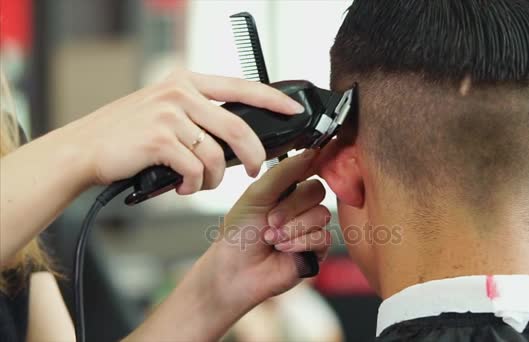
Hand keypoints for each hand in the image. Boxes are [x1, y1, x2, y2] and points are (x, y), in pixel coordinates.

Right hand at [61, 69, 303, 192]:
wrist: (85, 149)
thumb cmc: (127, 134)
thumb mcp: (165, 109)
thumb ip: (199, 113)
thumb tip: (238, 137)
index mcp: (187, 81)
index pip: (242, 86)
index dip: (272, 99)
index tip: (292, 110)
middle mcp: (180, 92)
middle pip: (238, 127)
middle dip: (255, 154)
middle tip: (256, 169)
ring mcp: (169, 114)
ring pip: (216, 155)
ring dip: (213, 179)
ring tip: (199, 183)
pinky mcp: (159, 140)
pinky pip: (195, 170)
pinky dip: (193, 185)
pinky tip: (182, 186)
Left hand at [206, 150, 330, 305]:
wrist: (234, 270)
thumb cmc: (238, 234)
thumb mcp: (257, 194)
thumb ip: (284, 172)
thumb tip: (311, 151)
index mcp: (286, 189)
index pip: (308, 169)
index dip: (312, 166)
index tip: (310, 164)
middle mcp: (300, 206)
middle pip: (317, 191)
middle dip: (291, 207)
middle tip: (270, 221)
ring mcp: (310, 228)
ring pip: (321, 215)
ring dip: (293, 227)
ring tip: (272, 239)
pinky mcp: (317, 250)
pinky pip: (323, 237)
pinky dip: (300, 243)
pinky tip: (283, 250)